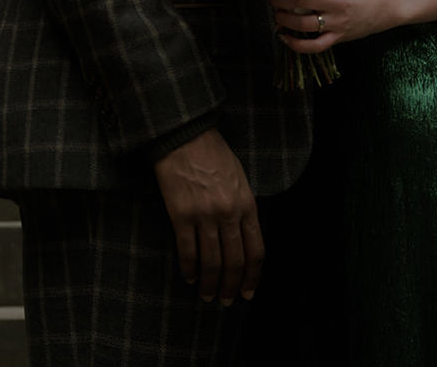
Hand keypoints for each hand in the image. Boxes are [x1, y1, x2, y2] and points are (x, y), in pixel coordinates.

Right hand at [153, 128, 262, 305]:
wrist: (186, 135)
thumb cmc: (214, 154)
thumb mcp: (239, 178)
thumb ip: (243, 208)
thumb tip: (243, 237)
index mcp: (247, 204)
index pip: (256, 251)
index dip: (252, 276)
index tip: (247, 293)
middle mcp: (229, 213)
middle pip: (234, 261)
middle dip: (231, 286)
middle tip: (225, 301)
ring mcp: (204, 215)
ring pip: (211, 261)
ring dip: (210, 284)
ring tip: (207, 295)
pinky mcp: (181, 214)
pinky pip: (187, 251)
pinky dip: (190, 269)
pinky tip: (190, 278)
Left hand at [266, 0, 391, 51]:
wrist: (384, 4)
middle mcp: (333, 1)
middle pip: (297, 0)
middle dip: (278, 0)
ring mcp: (336, 22)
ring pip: (302, 24)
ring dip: (283, 19)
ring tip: (277, 15)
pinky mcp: (338, 37)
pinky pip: (314, 46)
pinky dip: (296, 44)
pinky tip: (284, 37)